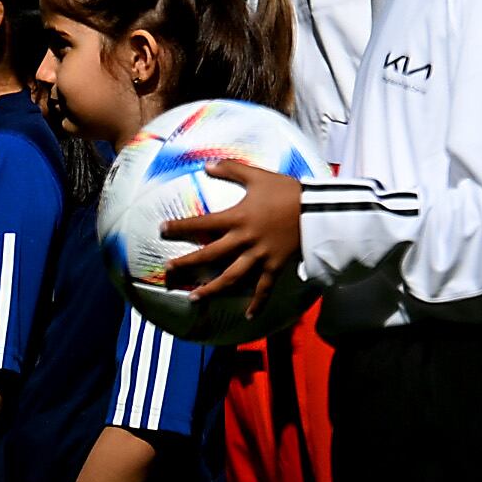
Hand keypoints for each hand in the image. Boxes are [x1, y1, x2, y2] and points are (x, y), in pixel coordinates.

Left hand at [162, 159, 304, 307]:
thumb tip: (206, 165)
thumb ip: (231, 170)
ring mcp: (260, 256)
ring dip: (211, 289)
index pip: (201, 224)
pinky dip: (257, 303)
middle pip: (210, 255)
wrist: (319, 210)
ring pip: (231, 277)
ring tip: (194, 298)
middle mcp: (245, 240)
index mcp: (237, 218)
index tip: (162, 230)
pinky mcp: (276, 266)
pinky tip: (247, 316)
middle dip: (187, 263)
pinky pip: (265, 288)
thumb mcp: (259, 176)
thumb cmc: (289, 192)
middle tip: (170, 269)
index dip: (180, 227)